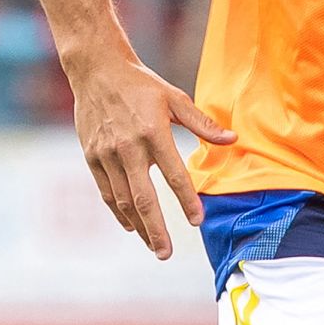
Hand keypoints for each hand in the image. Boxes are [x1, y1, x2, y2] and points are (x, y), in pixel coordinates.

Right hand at [65, 48, 235, 259]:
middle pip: (143, 198)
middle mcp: (128, 147)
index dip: (186, 200)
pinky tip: (131, 226)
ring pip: (123, 201)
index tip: (197, 221)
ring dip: (139, 226)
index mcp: (153, 132)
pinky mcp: (91, 156)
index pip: (173, 174)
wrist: (97, 70)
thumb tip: (232, 140)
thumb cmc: (142, 84)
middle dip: (156, 229)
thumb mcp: (175, 98)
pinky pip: (106, 192)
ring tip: (154, 246)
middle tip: (166, 254)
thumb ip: (202, 124)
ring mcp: (106, 154)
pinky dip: (118, 212)